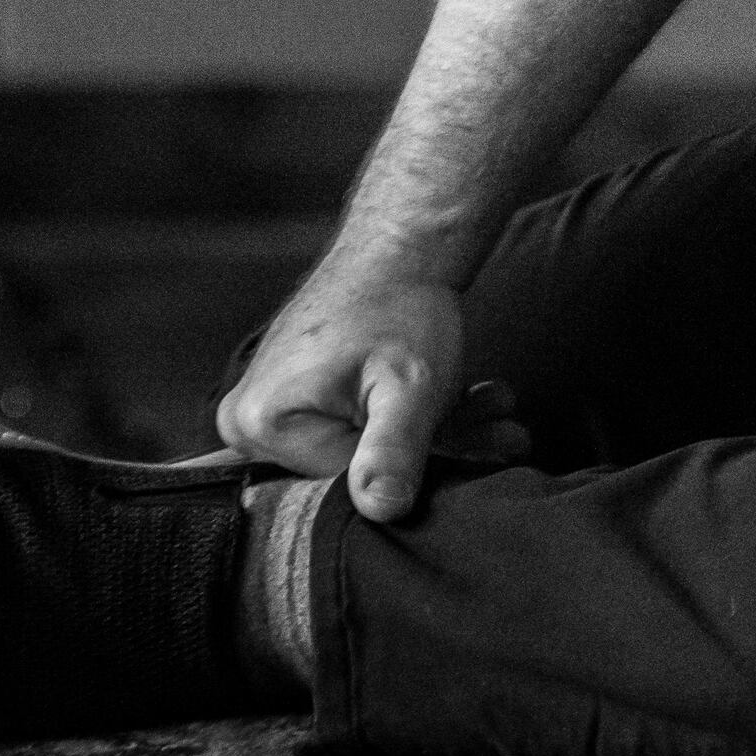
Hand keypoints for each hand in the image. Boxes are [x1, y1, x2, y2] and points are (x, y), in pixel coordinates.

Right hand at [214, 270, 527, 520]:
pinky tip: (473, 400)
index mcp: (260, 423)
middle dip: (441, 449)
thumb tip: (381, 510)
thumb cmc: (401, 305)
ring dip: (442, 433)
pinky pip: (361, 427)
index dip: (420, 471)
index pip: (345, 484)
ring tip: (500, 409)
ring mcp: (271, 411)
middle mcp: (247, 423)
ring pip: (369, 446)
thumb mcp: (408, 384)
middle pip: (358, 465)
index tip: (486, 452)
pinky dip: (417, 417)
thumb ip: (393, 449)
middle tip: (507, 431)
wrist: (398, 246)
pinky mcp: (297, 400)